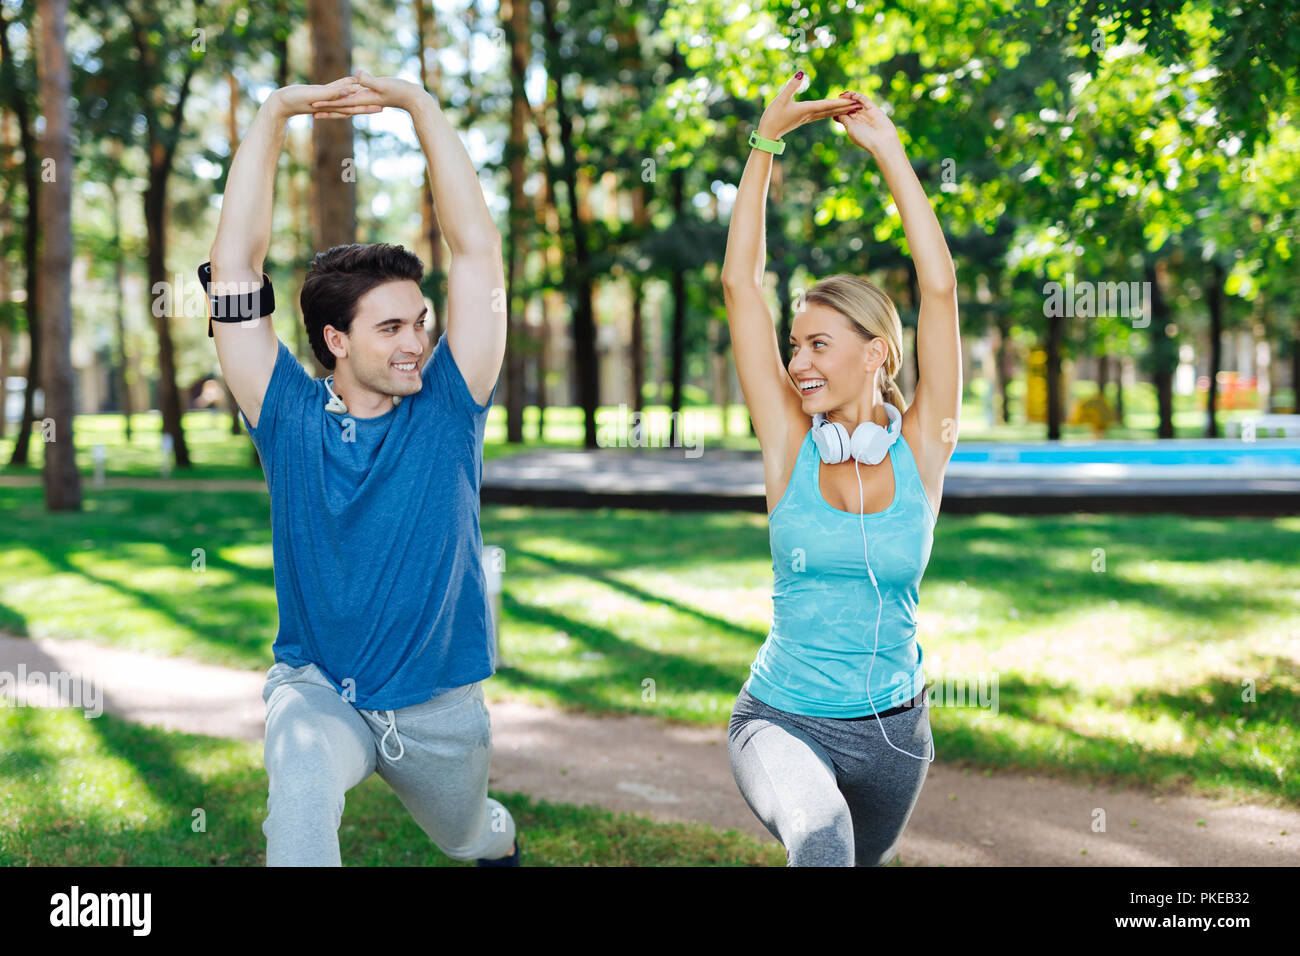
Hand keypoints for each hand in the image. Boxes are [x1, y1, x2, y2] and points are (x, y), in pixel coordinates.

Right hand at [270, 76, 381, 119]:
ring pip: (347, 97)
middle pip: (354, 105)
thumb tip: (346, 92)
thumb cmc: (293, 100)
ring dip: (360, 95)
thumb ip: (329, 94)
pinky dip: (346, 85)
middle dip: (368, 105)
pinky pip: (337, 88)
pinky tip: (353, 80)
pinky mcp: (321, 93)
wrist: (279, 103)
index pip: (353, 107)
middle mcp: (331, 104)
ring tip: (373, 92)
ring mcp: (326, 99)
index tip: (381, 106)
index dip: (367, 107)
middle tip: (384, 105)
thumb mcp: (313, 96)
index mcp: (332, 106)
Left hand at [309, 68, 430, 115]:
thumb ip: (369, 80)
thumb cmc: (400, 91)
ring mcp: (368, 99)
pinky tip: (343, 99)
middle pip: (341, 106)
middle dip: (327, 109)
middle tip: (311, 112)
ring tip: (323, 109)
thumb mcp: (383, 83)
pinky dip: (346, 100)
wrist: (413, 98)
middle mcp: (363, 101)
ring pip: (347, 104)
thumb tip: (356, 76)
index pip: (341, 101)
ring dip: (335, 107)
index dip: (327, 103)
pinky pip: (355, 100)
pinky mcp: (372, 96)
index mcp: (363, 98)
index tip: (313, 106)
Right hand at [757, 71, 858, 140]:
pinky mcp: (804, 119)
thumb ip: (791, 86)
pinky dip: (831, 112)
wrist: (767, 134)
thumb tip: (801, 73)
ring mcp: (808, 118)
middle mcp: (810, 114)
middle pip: (832, 110)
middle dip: (846, 107)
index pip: (828, 105)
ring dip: (841, 110)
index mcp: (807, 109)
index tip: (854, 101)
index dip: (842, 102)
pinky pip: (822, 115)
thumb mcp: (780, 99)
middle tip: (861, 105)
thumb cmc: (772, 117)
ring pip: (829, 113)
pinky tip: (835, 111)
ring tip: (852, 108)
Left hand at [832, 90, 901, 156]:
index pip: (845, 115)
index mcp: (853, 125)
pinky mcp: (874, 109)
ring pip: (857, 103)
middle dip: (844, 103)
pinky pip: (865, 101)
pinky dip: (859, 97)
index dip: (839, 110)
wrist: (881, 141)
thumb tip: (836, 114)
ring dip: (850, 98)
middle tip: (838, 97)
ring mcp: (867, 113)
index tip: (832, 106)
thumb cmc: (864, 138)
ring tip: (843, 94)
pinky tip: (852, 95)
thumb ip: (844, 119)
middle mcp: (860, 119)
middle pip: (850, 108)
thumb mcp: (850, 128)